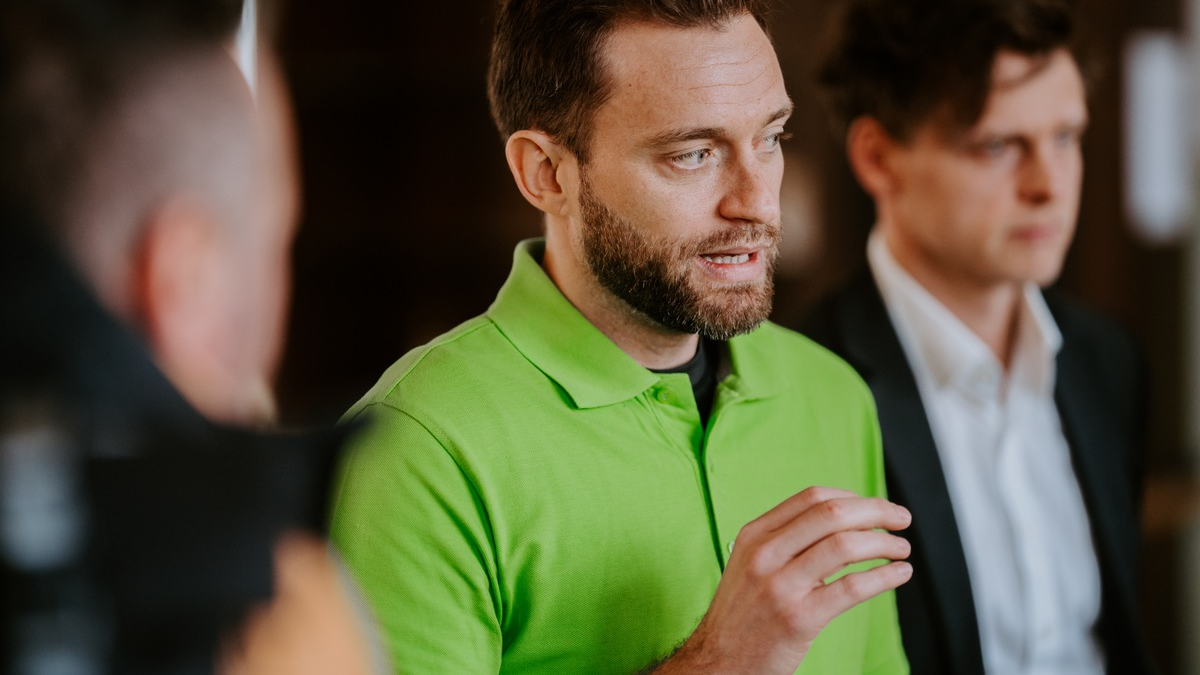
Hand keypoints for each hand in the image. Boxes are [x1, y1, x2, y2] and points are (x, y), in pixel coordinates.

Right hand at [650, 487, 911, 674]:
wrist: (718, 661)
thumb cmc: (742, 615)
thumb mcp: (750, 564)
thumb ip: (785, 541)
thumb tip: (842, 521)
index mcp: (754, 535)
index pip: (812, 498)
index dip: (853, 497)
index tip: (875, 507)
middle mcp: (765, 554)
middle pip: (832, 514)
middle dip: (877, 511)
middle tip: (900, 519)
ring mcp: (780, 586)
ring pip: (845, 546)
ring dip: (884, 542)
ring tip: (901, 549)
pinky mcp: (799, 618)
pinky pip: (851, 588)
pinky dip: (884, 576)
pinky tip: (898, 574)